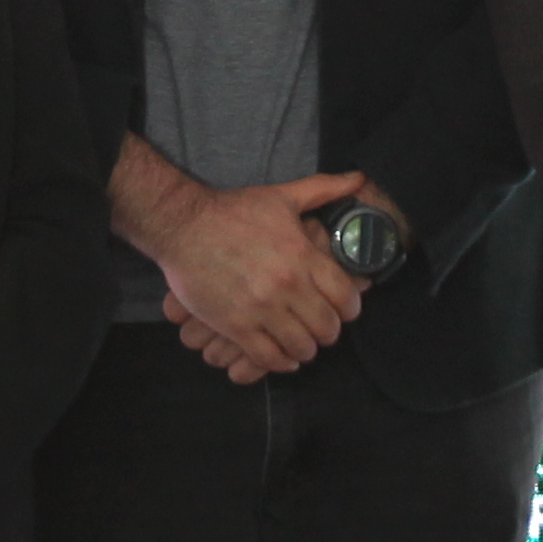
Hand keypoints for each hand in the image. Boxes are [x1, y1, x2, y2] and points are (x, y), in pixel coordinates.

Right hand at [120, 150, 368, 374]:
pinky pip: (268, 357)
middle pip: (326, 327)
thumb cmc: (233, 211)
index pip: (345, 297)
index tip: (343, 309)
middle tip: (321, 327)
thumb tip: (359, 179)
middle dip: (328, 331)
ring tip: (301, 342)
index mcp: (302, 256)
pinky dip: (280, 362)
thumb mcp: (282, 196)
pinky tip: (283, 356)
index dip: (350, 308)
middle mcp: (286, 286)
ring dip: (305, 349)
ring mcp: (260, 309)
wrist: (183, 225)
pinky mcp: (235, 326)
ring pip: (301, 347)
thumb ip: (324, 189)